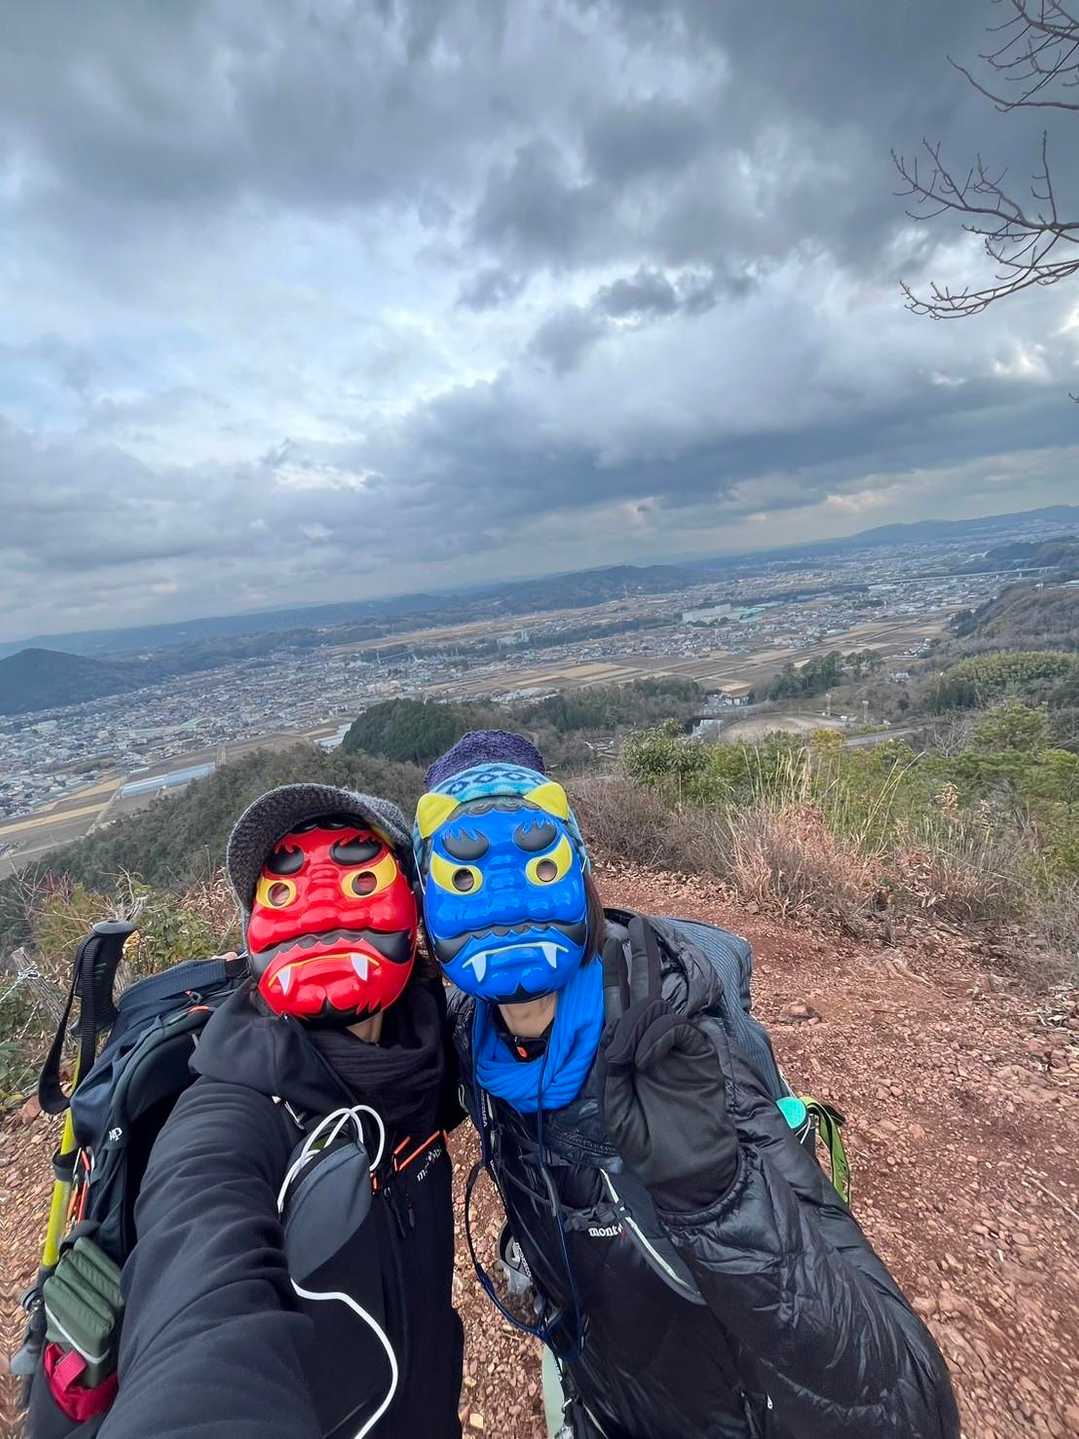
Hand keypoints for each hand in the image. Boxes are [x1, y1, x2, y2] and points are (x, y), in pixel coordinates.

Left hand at [597, 917, 737, 1210]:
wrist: (690, 1170)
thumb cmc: (649, 1143)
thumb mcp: (616, 1105)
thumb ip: (613, 1064)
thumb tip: (617, 1027)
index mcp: (627, 1051)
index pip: (618, 1004)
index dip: (614, 975)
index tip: (609, 944)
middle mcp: (651, 1042)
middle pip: (643, 990)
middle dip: (638, 958)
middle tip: (637, 925)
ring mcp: (677, 1045)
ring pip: (654, 1009)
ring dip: (637, 1023)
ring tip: (631, 1061)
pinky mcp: (698, 1051)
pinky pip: (673, 1028)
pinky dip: (656, 1038)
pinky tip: (647, 1060)